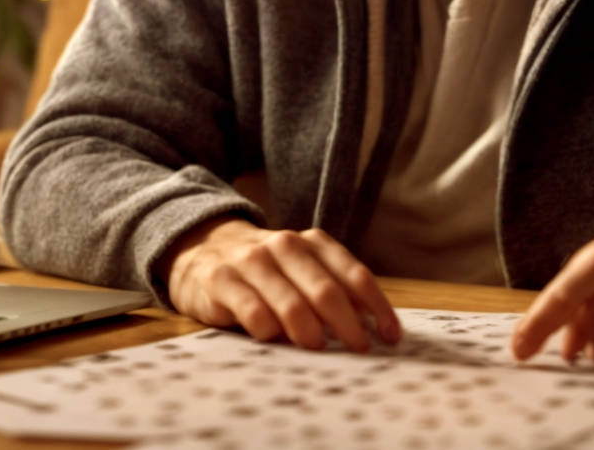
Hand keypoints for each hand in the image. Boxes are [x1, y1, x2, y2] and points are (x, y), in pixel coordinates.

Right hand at [164, 217, 401, 351]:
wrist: (202, 248)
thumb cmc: (266, 271)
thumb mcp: (302, 271)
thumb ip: (335, 290)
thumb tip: (374, 326)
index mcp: (313, 244)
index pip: (355, 275)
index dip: (377, 308)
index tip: (390, 336)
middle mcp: (285, 246)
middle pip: (325, 290)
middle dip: (347, 325)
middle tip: (358, 350)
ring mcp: (252, 261)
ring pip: (290, 302)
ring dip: (308, 330)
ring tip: (317, 349)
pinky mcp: (222, 279)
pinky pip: (251, 310)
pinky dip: (267, 329)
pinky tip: (273, 339)